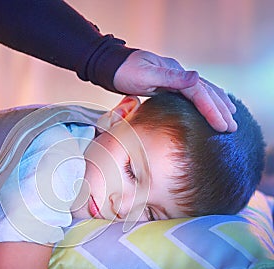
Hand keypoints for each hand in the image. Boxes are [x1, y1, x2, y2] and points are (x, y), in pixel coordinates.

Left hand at [113, 50, 236, 131]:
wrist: (112, 66)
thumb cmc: (124, 72)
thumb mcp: (145, 75)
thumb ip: (170, 77)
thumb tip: (196, 77)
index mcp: (174, 72)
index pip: (199, 92)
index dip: (212, 109)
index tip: (222, 125)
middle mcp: (178, 74)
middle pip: (205, 91)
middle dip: (220, 109)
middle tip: (233, 127)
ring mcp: (174, 78)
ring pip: (201, 91)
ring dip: (217, 103)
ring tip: (231, 114)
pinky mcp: (168, 84)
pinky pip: (192, 94)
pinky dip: (204, 100)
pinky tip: (208, 105)